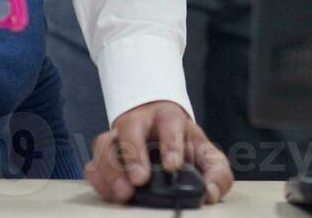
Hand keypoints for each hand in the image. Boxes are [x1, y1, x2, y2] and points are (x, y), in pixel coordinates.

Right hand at [85, 101, 232, 204]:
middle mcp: (140, 123)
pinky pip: (94, 163)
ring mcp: (118, 138)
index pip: (170, 123)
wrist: (163, 136)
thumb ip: (217, 173)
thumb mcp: (206, 156)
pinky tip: (109, 192)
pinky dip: (99, 179)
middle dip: (133, 154)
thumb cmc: (185, 147)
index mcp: (169, 119)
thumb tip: (210, 193)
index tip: (173, 165)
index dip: (170, 143)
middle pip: (130, 128)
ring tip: (124, 194)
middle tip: (141, 180)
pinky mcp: (105, 155)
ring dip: (112, 169)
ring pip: (106, 144)